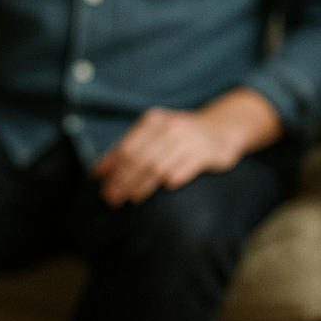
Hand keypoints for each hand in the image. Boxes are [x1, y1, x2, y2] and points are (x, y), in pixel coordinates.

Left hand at [90, 88, 280, 206]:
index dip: (112, 169)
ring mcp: (189, 139)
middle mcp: (169, 128)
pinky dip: (176, 175)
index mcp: (152, 122)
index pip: (126, 147)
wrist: (223, 126)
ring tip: (131, 199)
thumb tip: (97, 172)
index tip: (101, 187)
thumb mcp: (154, 134)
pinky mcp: (208, 152)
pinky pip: (188, 165)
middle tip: (112, 198)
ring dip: (143, 184)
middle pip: (140, 158)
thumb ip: (127, 149)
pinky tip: (166, 187)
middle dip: (123, 180)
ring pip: (160, 164)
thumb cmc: (181, 134)